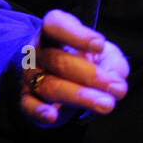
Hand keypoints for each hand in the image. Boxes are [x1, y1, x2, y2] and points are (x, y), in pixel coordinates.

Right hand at [19, 10, 129, 127]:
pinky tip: (52, 116)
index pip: (57, 26)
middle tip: (117, 88)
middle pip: (59, 61)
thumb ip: (113, 63)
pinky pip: (28, 105)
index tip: (100, 45)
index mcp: (53, 30)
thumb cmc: (81, 57)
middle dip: (90, 75)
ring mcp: (30, 75)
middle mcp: (38, 50)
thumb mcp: (101, 52)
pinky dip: (39, 111)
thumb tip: (116, 85)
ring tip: (106, 104)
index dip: (78, 36)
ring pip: (50, 86)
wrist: (51, 73)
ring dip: (79, 96)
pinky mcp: (26, 98)